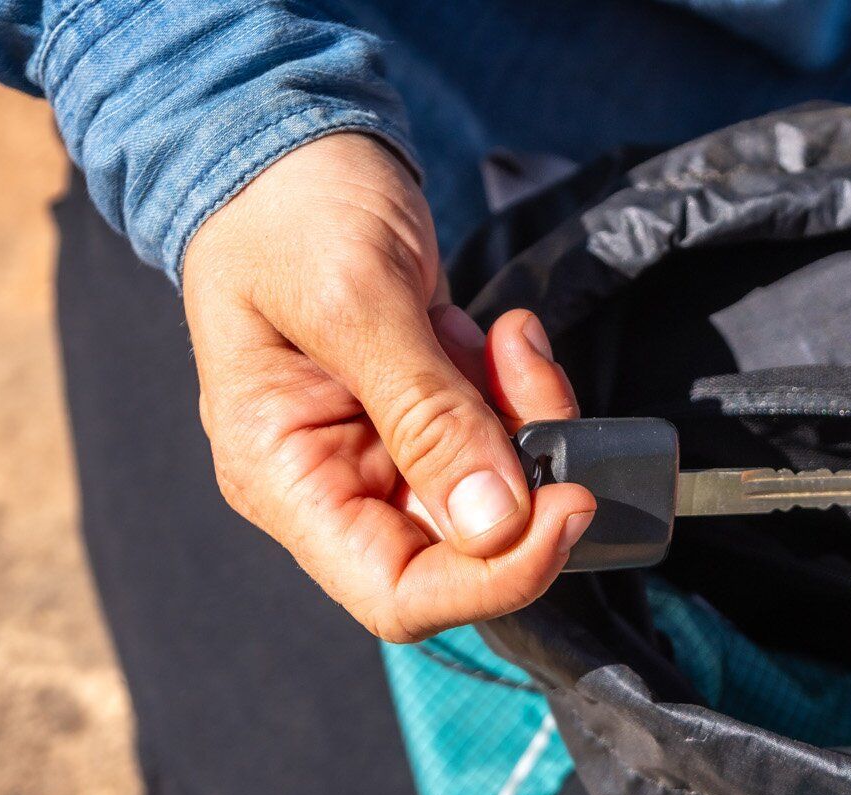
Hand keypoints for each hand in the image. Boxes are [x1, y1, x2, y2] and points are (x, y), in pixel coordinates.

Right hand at [183, 133, 594, 641]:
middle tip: (540, 389)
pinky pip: (502, 436)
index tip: (566, 508)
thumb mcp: (355, 302)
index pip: (396, 594)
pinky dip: (523, 392)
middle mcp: (335, 483)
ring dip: (531, 423)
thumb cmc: (287, 211)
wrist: (287, 143)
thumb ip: (426, 415)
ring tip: (513, 342)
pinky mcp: (429, 413)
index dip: (492, 579)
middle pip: (464, 549)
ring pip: (500, 491)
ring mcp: (385, 451)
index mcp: (284, 479)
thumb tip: (495, 525)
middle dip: (528, 480)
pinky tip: (506, 335)